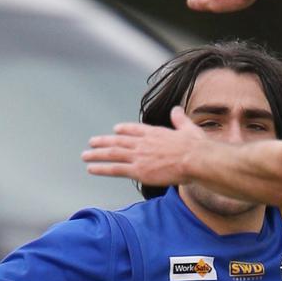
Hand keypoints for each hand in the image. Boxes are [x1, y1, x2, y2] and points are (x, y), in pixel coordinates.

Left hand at [83, 106, 204, 183]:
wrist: (195, 159)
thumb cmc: (196, 147)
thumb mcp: (189, 128)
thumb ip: (180, 119)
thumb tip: (177, 110)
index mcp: (154, 133)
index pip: (134, 129)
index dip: (124, 130)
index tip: (115, 130)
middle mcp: (143, 143)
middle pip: (118, 141)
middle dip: (103, 142)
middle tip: (92, 142)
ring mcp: (139, 156)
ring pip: (112, 154)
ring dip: (97, 154)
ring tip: (85, 155)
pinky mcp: (138, 170)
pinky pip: (115, 169)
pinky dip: (102, 168)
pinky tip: (91, 168)